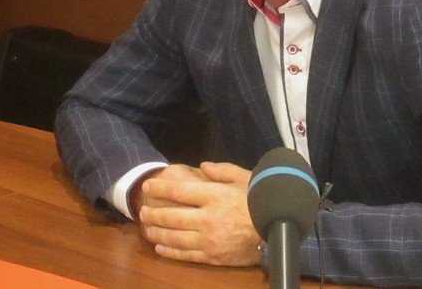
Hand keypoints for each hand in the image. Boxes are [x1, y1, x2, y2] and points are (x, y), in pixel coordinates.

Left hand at [139, 162, 260, 266]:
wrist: (278, 227)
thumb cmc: (259, 198)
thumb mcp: (243, 177)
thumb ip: (222, 170)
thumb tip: (202, 166)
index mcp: (214, 195)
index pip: (179, 191)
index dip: (160, 188)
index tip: (148, 186)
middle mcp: (207, 217)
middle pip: (172, 216)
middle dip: (154, 213)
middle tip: (143, 210)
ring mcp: (208, 239)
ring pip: (174, 237)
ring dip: (157, 232)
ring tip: (147, 228)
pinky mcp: (212, 256)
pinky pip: (185, 254)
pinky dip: (170, 250)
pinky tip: (160, 247)